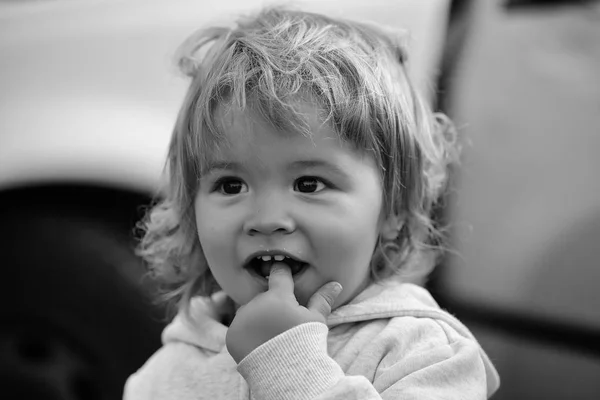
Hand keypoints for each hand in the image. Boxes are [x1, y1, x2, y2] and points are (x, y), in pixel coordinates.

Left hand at [226, 264, 341, 362]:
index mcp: (278, 296)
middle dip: (273, 305)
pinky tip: (260, 345)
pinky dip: (247, 334)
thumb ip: (322, 300)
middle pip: (265, 297)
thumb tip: (336, 284)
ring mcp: (242, 318)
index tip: (285, 273)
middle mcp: (256, 303)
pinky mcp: (232, 335)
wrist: (286, 374)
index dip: (283, 272)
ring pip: (250, 312)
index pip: (279, 273)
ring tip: (272, 337)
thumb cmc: (305, 343)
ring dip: (258, 319)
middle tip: (284, 324)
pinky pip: (239, 328)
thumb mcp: (316, 320)